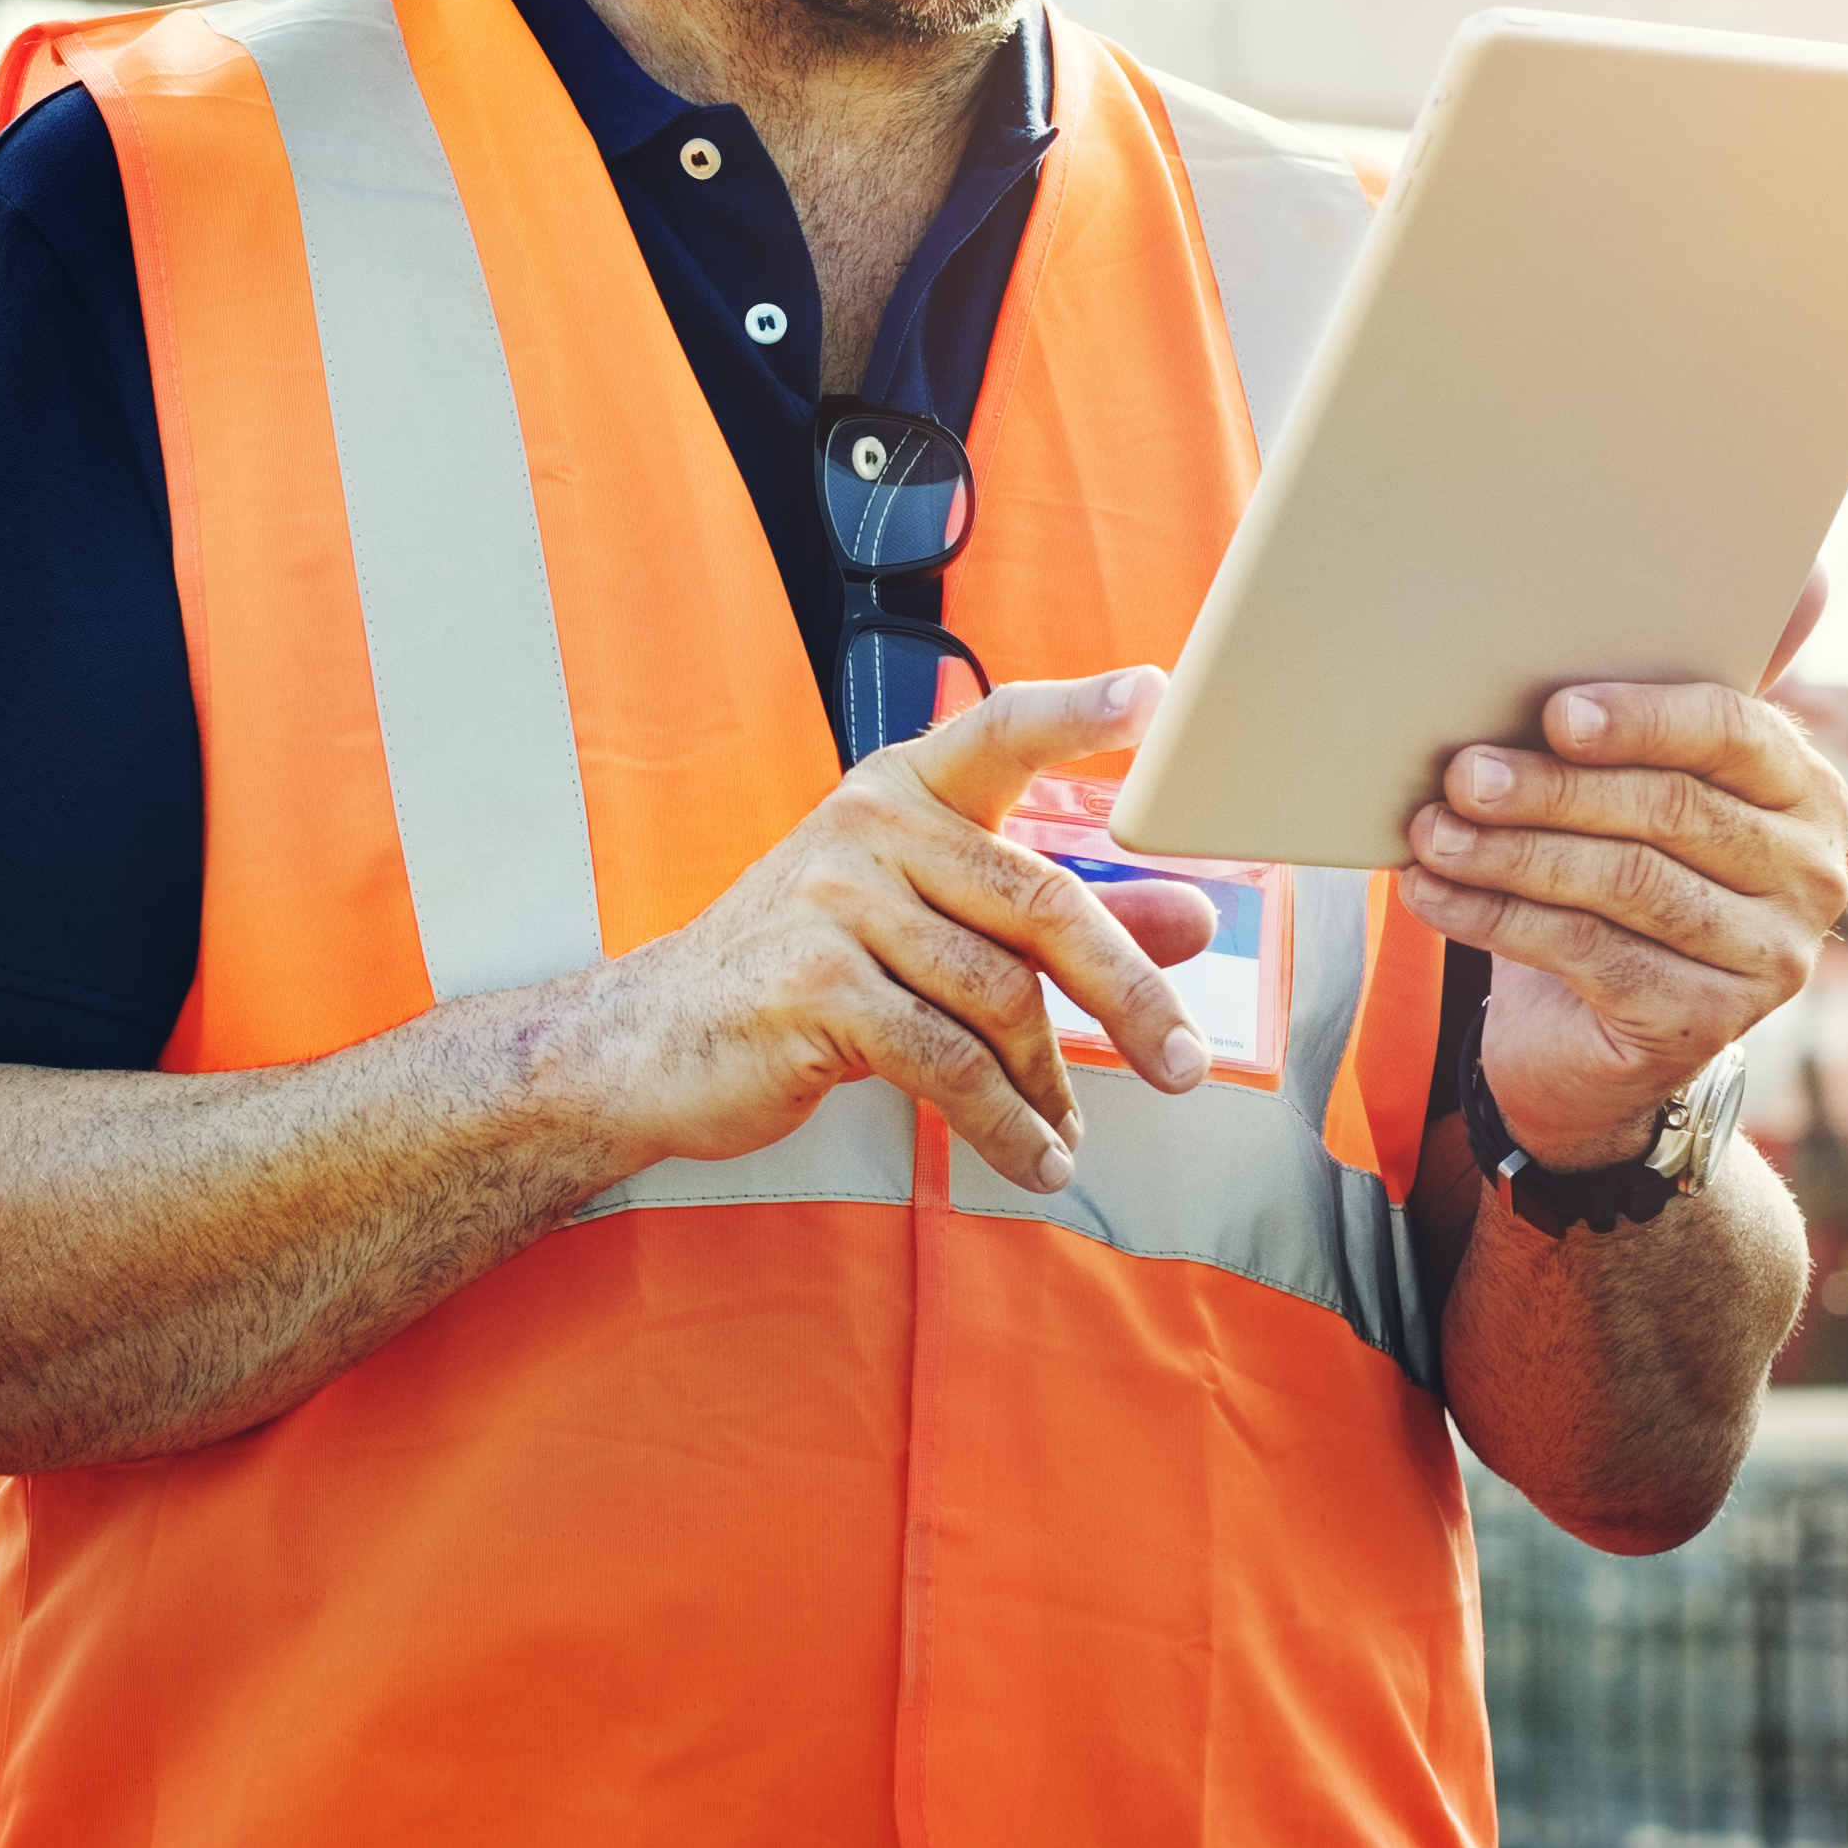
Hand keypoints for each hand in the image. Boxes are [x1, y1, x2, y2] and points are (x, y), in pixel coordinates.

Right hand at [567, 669, 1226, 1196]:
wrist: (652, 1038)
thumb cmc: (804, 972)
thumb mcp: (931, 928)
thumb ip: (1057, 919)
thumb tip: (1194, 918)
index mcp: (902, 790)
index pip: (1001, 730)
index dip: (1078, 710)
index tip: (1152, 692)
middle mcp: (869, 826)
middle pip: (1039, 902)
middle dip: (1127, 993)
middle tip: (1187, 1061)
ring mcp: (834, 902)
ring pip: (998, 997)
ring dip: (1049, 1083)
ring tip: (1066, 1133)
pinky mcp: (815, 987)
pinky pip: (946, 1062)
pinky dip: (1004, 1122)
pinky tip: (1030, 1156)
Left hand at [1399, 572, 1847, 1167]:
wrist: (1599, 1026)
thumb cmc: (1618, 865)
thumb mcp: (1646, 781)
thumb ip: (1679, 694)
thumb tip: (1803, 570)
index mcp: (1804, 790)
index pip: (1733, 735)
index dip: (1641, 720)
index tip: (1554, 712)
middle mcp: (1810, 874)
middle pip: (1670, 812)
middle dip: (1551, 789)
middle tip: (1460, 772)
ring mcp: (1770, 957)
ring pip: (1625, 885)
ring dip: (1511, 854)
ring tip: (1430, 832)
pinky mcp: (1706, 1025)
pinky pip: (1589, 955)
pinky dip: (1498, 918)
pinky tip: (1433, 894)